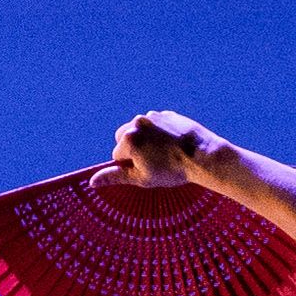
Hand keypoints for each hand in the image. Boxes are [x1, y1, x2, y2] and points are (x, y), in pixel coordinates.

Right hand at [109, 110, 225, 188]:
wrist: (203, 156)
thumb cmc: (172, 170)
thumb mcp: (141, 178)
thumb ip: (115, 177)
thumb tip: (92, 181)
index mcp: (128, 139)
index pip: (117, 156)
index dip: (130, 166)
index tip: (148, 170)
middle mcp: (137, 123)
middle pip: (124, 138)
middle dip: (134, 149)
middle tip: (153, 161)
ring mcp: (153, 116)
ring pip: (140, 130)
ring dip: (146, 140)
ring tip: (165, 153)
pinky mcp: (168, 114)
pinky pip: (156, 124)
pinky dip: (160, 133)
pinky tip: (172, 145)